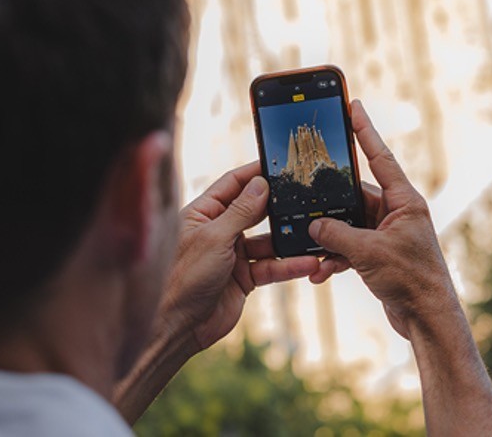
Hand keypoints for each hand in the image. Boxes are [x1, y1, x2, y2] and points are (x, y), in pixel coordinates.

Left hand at [159, 162, 318, 350]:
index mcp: (203, 213)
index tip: (280, 165)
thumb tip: (260, 184)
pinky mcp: (244, 278)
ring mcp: (232, 254)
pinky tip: (308, 263)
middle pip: (254, 210)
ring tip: (313, 235)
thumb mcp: (214, 238)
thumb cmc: (183, 278)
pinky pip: (271, 267)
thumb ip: (240, 211)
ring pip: (268, 241)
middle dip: (278, 205)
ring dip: (289, 241)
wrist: (177, 326)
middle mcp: (218, 231)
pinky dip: (289, 266)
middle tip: (305, 194)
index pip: (232, 184)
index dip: (255, 174)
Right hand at [307, 100, 459, 338]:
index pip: (380, 157)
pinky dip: (334, 258)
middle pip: (354, 196)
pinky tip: (320, 272)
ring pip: (347, 224)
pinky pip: (350, 247)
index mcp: (404, 201)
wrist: (427, 319)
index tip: (354, 106)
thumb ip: (337, 234)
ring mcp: (387, 234)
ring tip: (311, 251)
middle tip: (306, 195)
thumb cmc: (412, 280)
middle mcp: (396, 213)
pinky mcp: (379, 254)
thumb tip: (313, 224)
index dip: (365, 131)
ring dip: (328, 239)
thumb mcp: (368, 253)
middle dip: (329, 204)